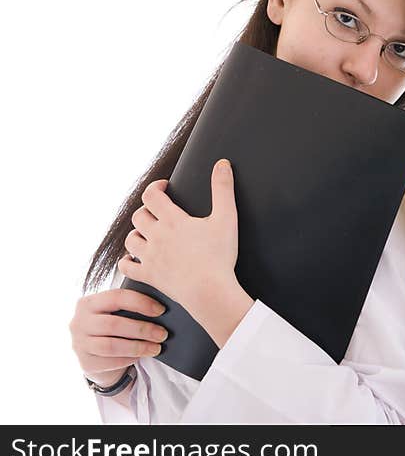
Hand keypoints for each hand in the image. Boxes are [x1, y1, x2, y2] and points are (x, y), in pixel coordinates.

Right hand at [70, 288, 166, 386]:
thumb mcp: (116, 312)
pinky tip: (142, 356)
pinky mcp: (85, 363)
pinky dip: (129, 359)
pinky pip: (110, 362)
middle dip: (142, 329)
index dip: (140, 303)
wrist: (97, 354)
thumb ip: (129, 307)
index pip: (116, 297)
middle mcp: (79, 322)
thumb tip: (159, 310)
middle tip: (162, 334)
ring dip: (138, 347)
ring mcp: (79, 344)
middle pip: (114, 324)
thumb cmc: (113, 326)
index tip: (161, 310)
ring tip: (156, 348)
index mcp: (88, 302)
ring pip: (111, 346)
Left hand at [117, 159, 244, 325]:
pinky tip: (136, 258)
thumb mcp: (227, 218)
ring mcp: (150, 257)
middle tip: (160, 212)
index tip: (164, 188)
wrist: (210, 291)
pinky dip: (128, 260)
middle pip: (138, 216)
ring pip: (130, 239)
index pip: (151, 195)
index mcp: (172, 220)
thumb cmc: (220, 256)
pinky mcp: (149, 276)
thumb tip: (222, 164)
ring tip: (149, 233)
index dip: (155, 187)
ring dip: (138, 234)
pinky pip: (127, 267)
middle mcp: (156, 236)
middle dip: (148, 211)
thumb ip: (223, 188)